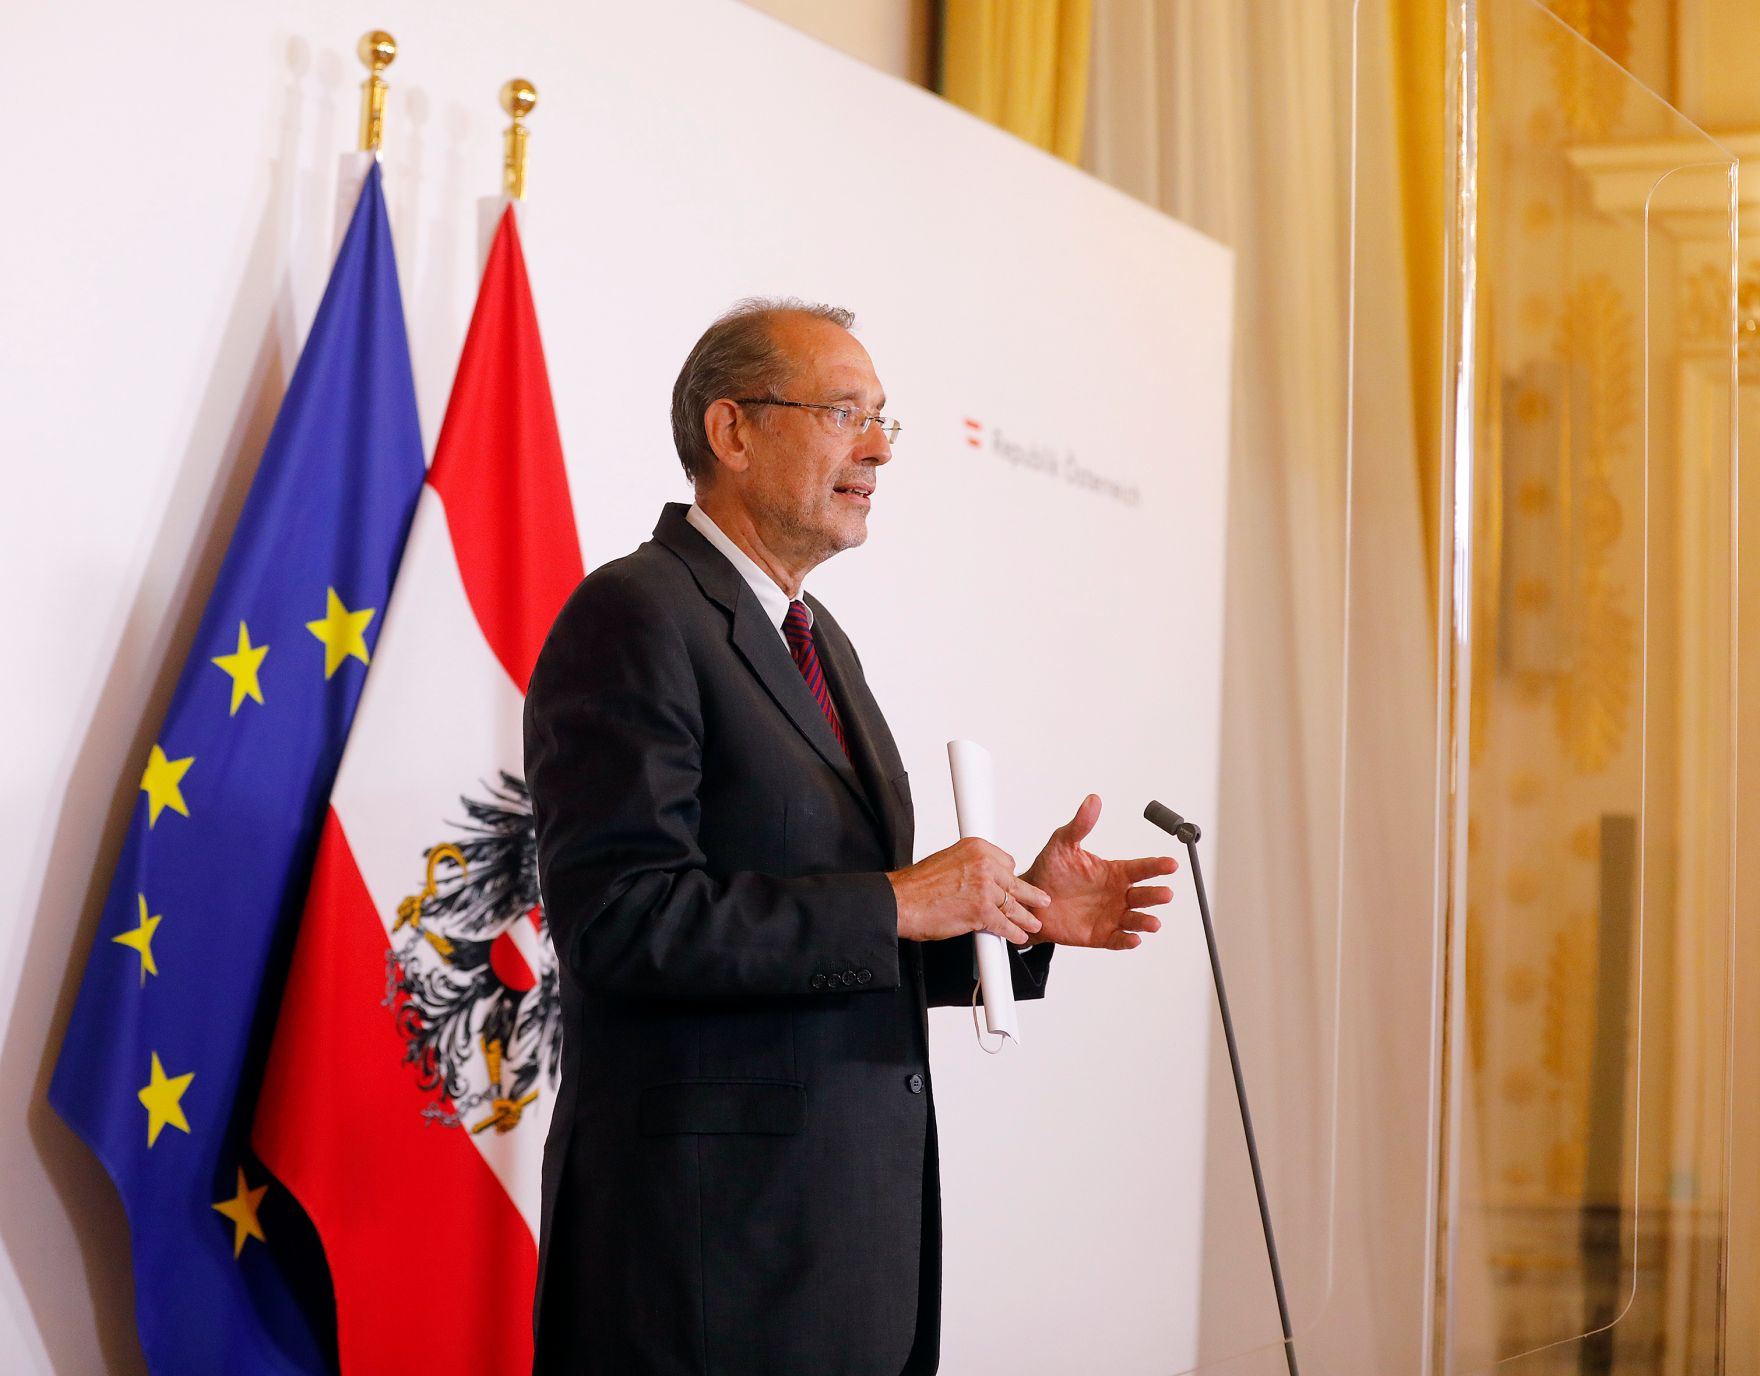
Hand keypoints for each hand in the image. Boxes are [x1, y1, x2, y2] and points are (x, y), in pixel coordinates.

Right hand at [888, 838, 1050, 944]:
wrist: (901, 902)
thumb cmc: (919, 886)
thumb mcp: (948, 861)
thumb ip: (969, 867)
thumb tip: (981, 878)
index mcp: (976, 848)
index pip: (1008, 862)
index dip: (1009, 877)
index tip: (1013, 886)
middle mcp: (984, 865)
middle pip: (1015, 883)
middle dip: (1028, 895)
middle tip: (1041, 900)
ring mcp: (986, 889)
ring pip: (1014, 905)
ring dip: (1025, 917)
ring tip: (1033, 923)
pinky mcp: (983, 912)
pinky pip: (1006, 924)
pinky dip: (1014, 933)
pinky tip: (1018, 936)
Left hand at [1021, 795, 1176, 949]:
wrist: (1031, 899)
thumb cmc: (1050, 870)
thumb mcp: (1063, 844)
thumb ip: (1081, 824)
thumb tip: (1093, 799)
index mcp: (1114, 872)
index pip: (1141, 868)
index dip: (1157, 866)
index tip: (1172, 864)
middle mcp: (1117, 894)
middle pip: (1143, 895)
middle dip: (1155, 895)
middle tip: (1166, 893)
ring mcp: (1110, 916)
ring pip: (1134, 920)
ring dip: (1145, 921)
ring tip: (1154, 923)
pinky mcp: (1099, 935)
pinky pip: (1117, 939)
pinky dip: (1126, 940)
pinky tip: (1134, 939)